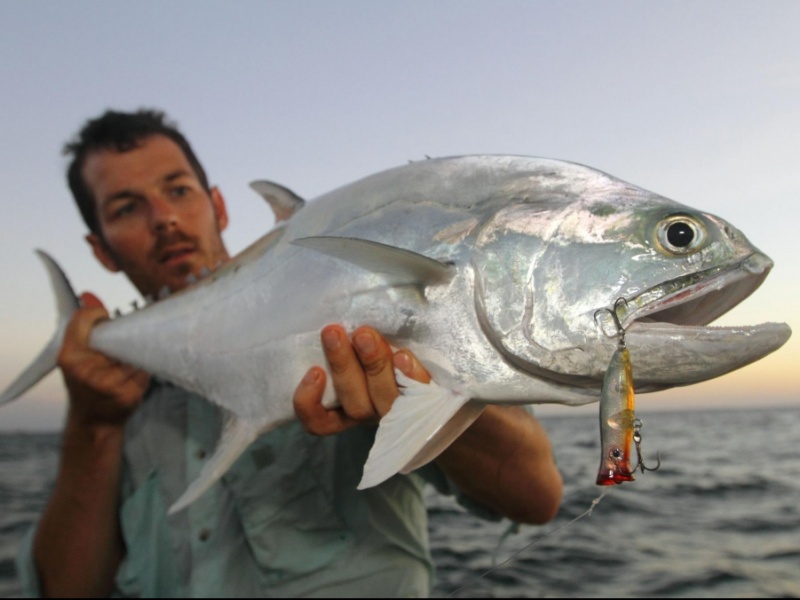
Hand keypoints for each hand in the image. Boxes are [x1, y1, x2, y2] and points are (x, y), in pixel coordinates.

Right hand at [58, 292, 149, 426]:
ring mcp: (107, 384)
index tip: (105, 321)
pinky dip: (143, 369)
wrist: (94, 421)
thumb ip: (85, 325)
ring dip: (135, 353)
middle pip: (116, 333)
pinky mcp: (128, 394)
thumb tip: (88, 295)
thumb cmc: (86, 382)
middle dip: (121, 336)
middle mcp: (84, 370)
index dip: (98, 315)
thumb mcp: (78, 353)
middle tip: (119, 343)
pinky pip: (145, 367)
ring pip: (134, 350)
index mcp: (69, 356)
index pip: (85, 318)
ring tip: (125, 364)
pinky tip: (134, 376)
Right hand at [293, 324, 429, 435]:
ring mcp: (403, 411)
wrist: (450, 387)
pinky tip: (403, 356)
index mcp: (350, 407)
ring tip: (366, 335)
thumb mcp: (361, 352)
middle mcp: (374, 413)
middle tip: (334, 332)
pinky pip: (421, 396)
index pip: (320, 421)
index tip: (313, 371)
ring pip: (384, 399)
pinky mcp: (432, 403)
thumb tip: (326, 311)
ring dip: (373, 365)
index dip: (309, 403)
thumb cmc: (390, 354)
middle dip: (342, 365)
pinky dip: (411, 377)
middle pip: (353, 402)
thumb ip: (346, 342)